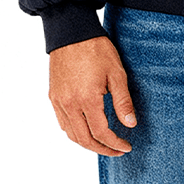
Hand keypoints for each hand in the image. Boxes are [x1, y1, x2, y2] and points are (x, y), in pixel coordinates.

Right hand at [48, 35, 137, 153]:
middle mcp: (69, 104)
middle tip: (117, 151)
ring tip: (103, 144)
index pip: (101, 133)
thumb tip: (130, 124)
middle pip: (84, 139)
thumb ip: (123, 102)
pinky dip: (74, 132)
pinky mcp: (53, 96)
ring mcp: (58, 101)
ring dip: (87, 143)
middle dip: (102, 149)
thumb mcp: (117, 74)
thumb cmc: (96, 49)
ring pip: (71, 134)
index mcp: (86, 99)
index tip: (126, 146)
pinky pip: (62, 122)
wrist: (71, 32)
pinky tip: (86, 130)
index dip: (115, 144)